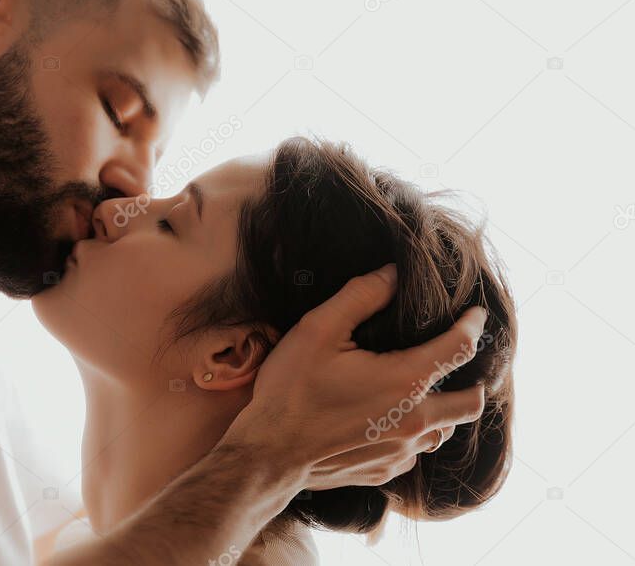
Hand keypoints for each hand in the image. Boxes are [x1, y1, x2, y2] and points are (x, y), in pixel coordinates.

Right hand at [224, 263, 486, 491]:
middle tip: (460, 363)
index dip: (473, 326)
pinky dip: (413, 436)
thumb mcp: (318, 329)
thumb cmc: (291, 389)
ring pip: (444, 432)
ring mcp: (401, 451)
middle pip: (471, 403)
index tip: (476, 314)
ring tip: (426, 393)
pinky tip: (390, 423)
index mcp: (404, 380)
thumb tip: (392, 274)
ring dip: (443, 411)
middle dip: (474, 381)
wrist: (268, 452)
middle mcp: (413, 420)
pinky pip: (414, 453)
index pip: (459, 348)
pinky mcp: (384, 471)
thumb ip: (360, 296)